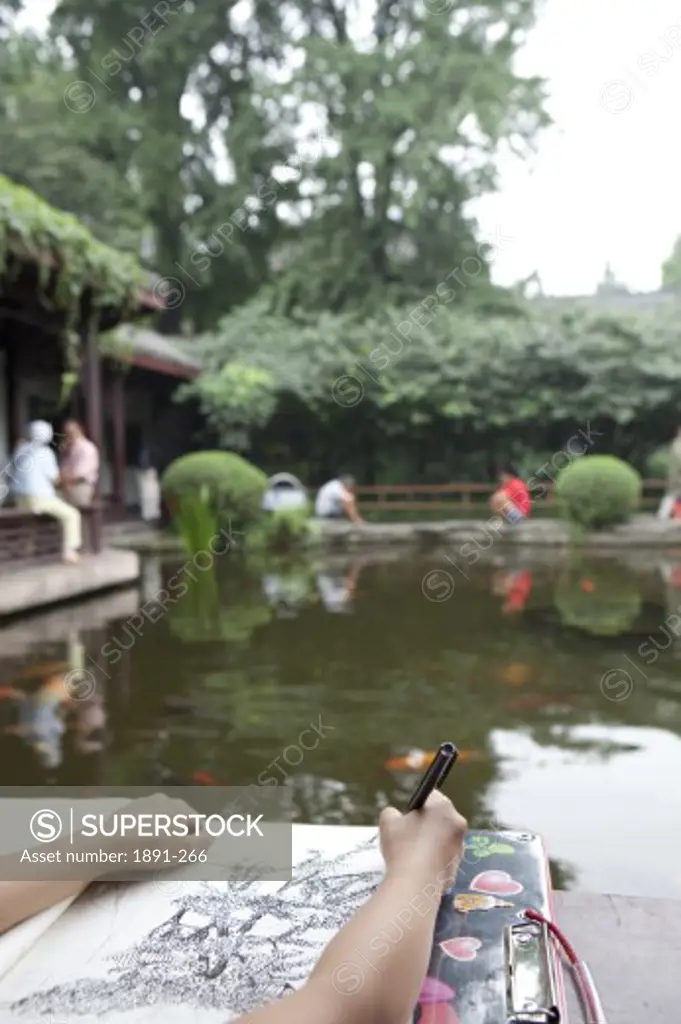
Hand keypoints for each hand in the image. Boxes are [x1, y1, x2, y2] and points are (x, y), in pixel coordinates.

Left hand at [98, 793, 212, 871]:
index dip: (197, 840)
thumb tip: (212, 835)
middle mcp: (164, 799)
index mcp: (180, 807)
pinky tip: (137, 846)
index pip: (199, 823)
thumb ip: (201, 843)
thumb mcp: (181, 851)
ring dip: (162, 833)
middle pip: (180, 819)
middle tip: (171, 856)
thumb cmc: (149, 849)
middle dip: (179, 835)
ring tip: (152, 852)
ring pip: (161, 819)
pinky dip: (145, 832)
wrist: (106, 844)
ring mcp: (143, 802)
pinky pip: (143, 822)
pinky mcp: (126, 811)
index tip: (188, 856)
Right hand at [379, 791, 466, 885]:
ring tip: (411, 854)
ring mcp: (460, 846)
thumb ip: (391, 812)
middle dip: (427, 824)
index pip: (432, 796)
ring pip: (443, 838)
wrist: (415, 884)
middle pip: (440, 817)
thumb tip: (395, 815)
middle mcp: (457, 823)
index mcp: (443, 806)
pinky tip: (418, 867)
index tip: (408, 817)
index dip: (418, 805)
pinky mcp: (458, 866)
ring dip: (431, 842)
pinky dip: (434, 859)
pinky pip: (444, 857)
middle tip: (408, 835)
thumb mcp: (387, 821)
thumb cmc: (403, 846)